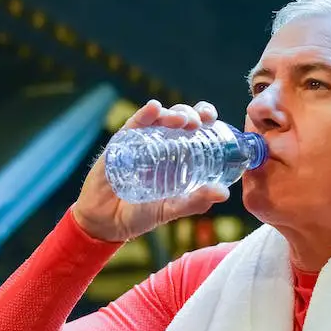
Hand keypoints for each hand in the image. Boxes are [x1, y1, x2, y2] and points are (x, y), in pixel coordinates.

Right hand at [72, 99, 229, 241]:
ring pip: (160, 117)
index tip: (214, 120)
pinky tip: (154, 108)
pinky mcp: (121, 142)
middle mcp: (161, 143)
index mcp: (178, 155)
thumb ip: (196, 202)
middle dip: (193, 113)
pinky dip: (145, 114)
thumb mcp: (172, 209)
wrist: (106, 222)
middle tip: (200, 122)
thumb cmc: (141, 213)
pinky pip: (134, 123)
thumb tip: (224, 194)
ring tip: (182, 120)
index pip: (196, 129)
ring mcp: (141, 140)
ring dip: (173, 113)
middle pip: (180, 118)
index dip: (206, 119)